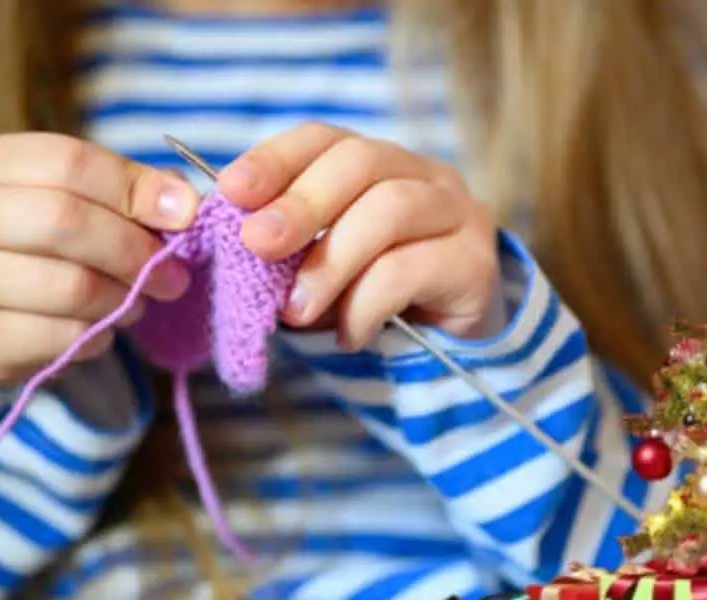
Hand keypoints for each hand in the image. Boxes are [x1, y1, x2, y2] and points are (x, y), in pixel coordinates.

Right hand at [0, 133, 199, 384]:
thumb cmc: (44, 240)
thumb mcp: (78, 198)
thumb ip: (130, 191)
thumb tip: (184, 205)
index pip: (68, 162)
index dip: (135, 189)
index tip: (185, 214)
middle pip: (63, 221)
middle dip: (133, 250)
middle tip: (174, 275)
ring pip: (67, 286)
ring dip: (122, 298)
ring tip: (136, 301)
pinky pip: (58, 338)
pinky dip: (97, 336)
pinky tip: (101, 329)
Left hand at [217, 122, 500, 349]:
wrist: (456, 353)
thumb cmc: (375, 303)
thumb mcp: (321, 270)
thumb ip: (286, 253)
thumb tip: (230, 245)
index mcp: (378, 165)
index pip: (325, 139)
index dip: (276, 158)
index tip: (231, 190)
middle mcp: (424, 176)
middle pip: (361, 161)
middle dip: (302, 202)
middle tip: (257, 243)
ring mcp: (458, 213)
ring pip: (389, 210)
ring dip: (331, 261)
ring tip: (295, 310)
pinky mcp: (475, 262)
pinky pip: (410, 269)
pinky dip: (366, 305)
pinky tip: (347, 335)